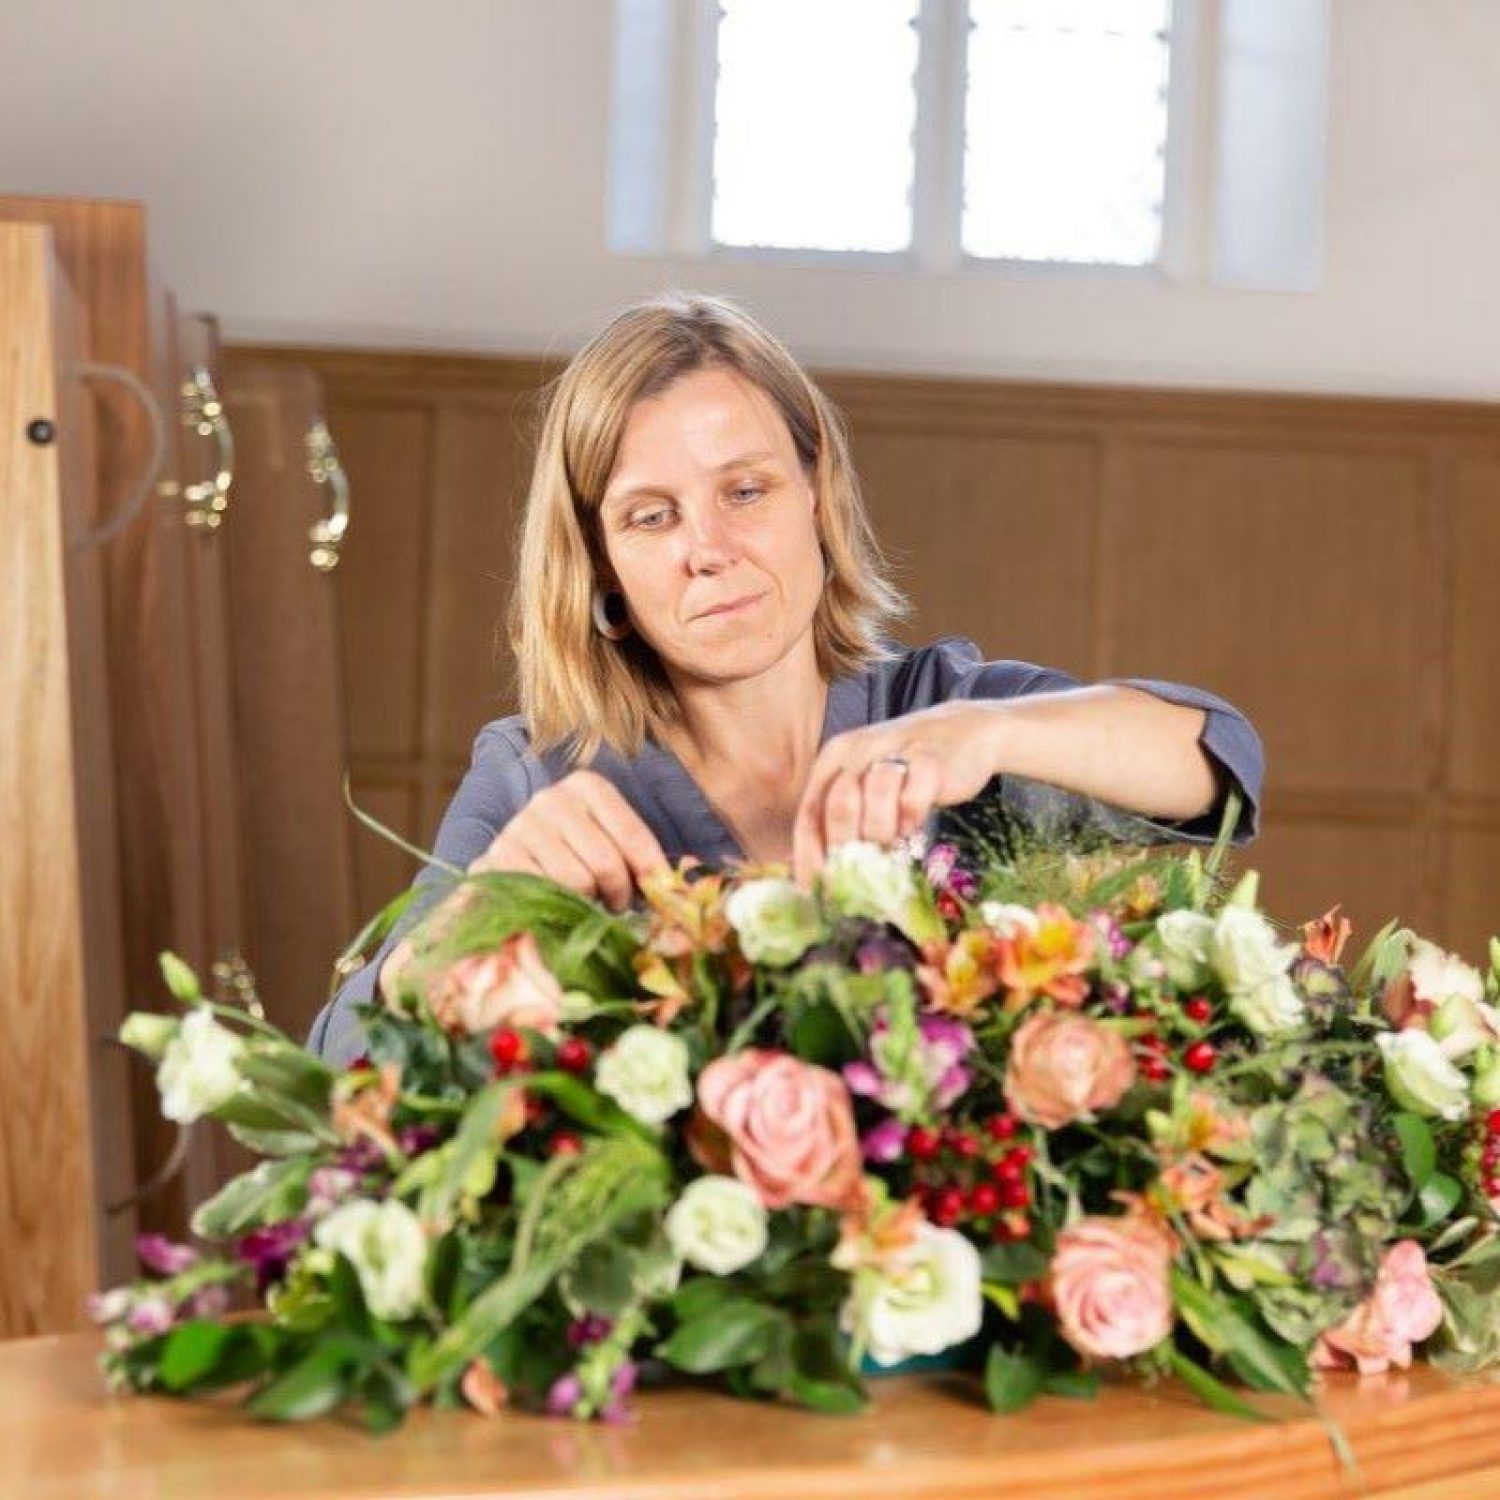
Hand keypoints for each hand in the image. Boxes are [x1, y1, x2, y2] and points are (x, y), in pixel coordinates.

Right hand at [468, 770, 668, 910]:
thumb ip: (641, 858)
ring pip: (577, 882)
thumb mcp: (608, 843)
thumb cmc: (572, 856)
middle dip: (620, 894)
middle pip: (606, 862)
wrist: (510, 870)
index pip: (633, 835)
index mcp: (587, 786)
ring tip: (587, 903)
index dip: (650, 872)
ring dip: (588, 904)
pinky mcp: (499, 858)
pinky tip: (558, 906)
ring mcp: (522, 826)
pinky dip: (557, 909)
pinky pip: (544, 894)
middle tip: (618, 905)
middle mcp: (552, 799)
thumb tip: (679, 889)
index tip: (659, 893)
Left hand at [792, 702, 1000, 885]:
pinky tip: (912, 828)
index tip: (816, 890)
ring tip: (888, 852)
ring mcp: (896, 750)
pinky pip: (914, 795)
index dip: (809, 856)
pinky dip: (910, 818)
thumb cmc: (907, 770)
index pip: (810, 813)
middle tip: (857, 878)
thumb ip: (845, 820)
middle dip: (846, 848)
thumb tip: (827, 879)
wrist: (965, 731)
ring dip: (879, 833)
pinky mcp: (932, 758)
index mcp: (835, 758)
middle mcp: (859, 750)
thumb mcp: (867, 784)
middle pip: (838, 805)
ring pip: (875, 795)